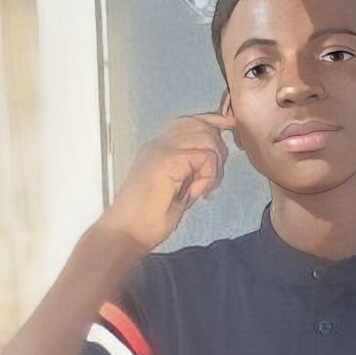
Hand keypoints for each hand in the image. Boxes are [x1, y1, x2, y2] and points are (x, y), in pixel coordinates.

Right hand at [96, 90, 235, 252]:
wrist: (126, 232)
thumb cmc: (148, 219)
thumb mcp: (178, 191)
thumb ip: (193, 172)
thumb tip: (214, 160)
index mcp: (159, 148)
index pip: (190, 122)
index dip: (213, 122)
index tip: (229, 126)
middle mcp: (159, 143)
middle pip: (201, 125)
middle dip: (218, 150)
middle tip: (212, 181)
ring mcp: (161, 149)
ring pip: (206, 138)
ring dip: (213, 166)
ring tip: (203, 189)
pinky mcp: (167, 160)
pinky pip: (204, 157)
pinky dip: (209, 176)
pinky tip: (199, 193)